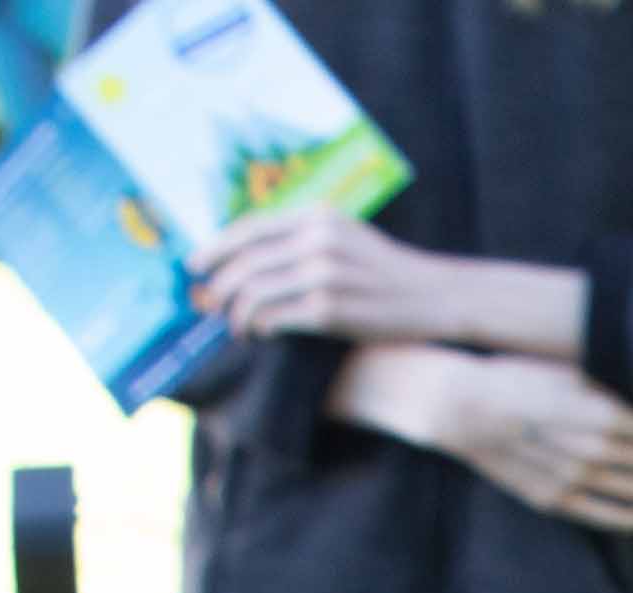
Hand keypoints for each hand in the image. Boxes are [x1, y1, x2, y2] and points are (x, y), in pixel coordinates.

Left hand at [191, 207, 445, 343]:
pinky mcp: (331, 309)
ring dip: (236, 313)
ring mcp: (323, 274)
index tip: (194, 265)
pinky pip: (275, 318)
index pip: (250, 228)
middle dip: (219, 286)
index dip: (215, 248)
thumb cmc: (389, 273)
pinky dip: (260, 327)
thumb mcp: (348, 237)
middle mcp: (317, 240)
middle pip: (246, 262)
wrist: (438, 296)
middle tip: (209, 305)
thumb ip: (306, 237)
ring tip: (235, 327)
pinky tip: (260, 335)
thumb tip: (255, 255)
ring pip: (254, 292)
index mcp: (318, 217)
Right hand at [363, 345, 632, 534]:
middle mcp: (583, 449)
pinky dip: (626, 518)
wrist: (461, 407)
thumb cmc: (513, 379)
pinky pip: (597, 514)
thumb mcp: (561, 371)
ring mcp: (567, 478)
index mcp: (590, 412)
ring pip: (622, 489)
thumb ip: (599, 391)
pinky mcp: (549, 498)